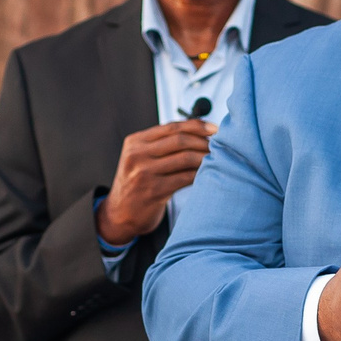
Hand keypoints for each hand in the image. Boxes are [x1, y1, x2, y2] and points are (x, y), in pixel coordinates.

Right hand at [95, 119, 213, 243]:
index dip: (197, 126)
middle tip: (220, 146)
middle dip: (204, 141)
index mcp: (135, 142)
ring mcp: (144, 173)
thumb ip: (162, 144)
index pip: (171, 126)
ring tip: (218, 159)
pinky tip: (210, 174)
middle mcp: (137, 155)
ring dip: (206, 157)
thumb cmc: (137, 184)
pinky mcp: (154, 191)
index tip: (216, 128)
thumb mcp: (141, 158)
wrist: (119, 215)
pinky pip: (185, 178)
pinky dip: (201, 174)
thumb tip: (199, 130)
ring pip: (185, 158)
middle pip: (180, 140)